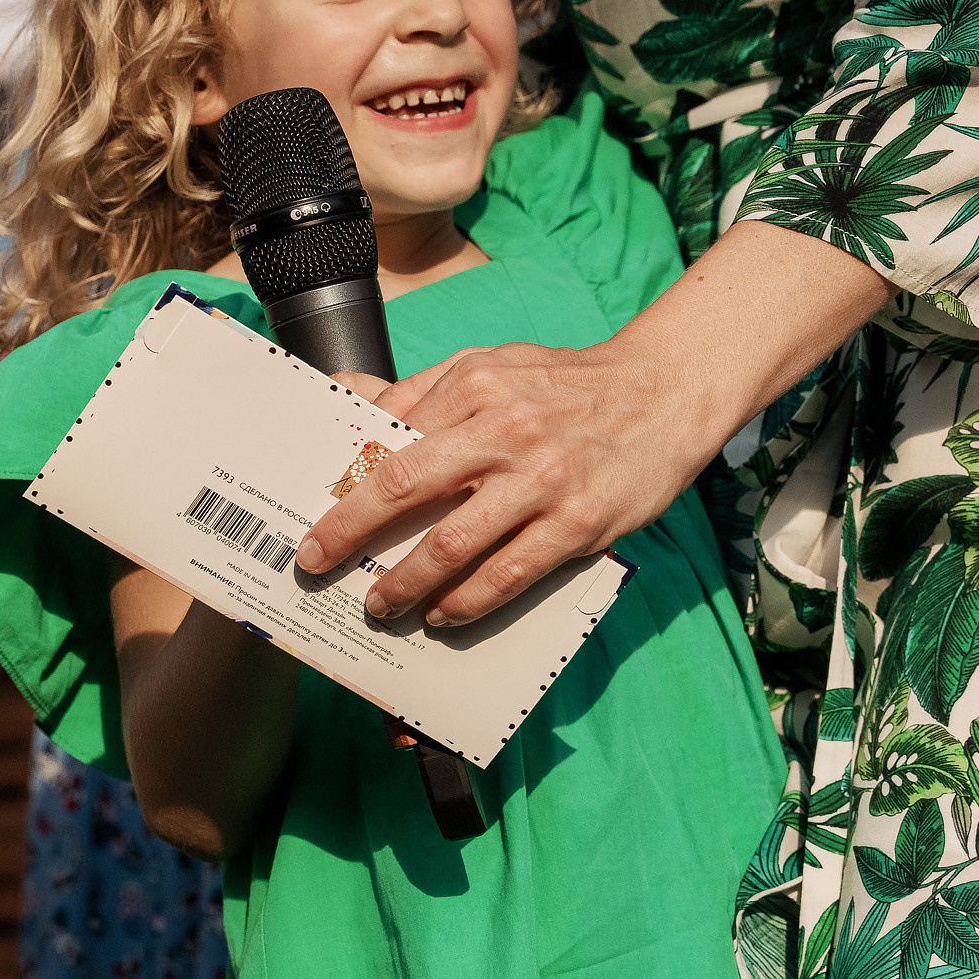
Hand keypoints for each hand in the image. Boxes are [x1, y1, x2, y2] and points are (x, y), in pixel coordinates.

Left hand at [296, 220, 892, 624]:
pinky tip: (443, 614)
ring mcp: (542, 480)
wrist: (663, 392)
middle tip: (315, 562)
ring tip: (380, 605)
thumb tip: (353, 406)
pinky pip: (510, 574)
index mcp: (474, 384)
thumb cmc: (565, 384)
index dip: (349, 481)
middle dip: (351, 531)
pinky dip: (469, 601)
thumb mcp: (492, 363)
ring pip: (454, 544)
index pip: (390, 438)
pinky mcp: (578, 523)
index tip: (316, 512)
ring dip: (407, 582)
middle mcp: (503, 430)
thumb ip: (424, 389)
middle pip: (406, 487)